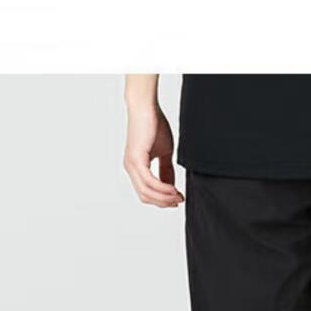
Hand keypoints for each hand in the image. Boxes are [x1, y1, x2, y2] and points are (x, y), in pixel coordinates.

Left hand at [123, 84, 182, 207]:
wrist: (146, 107)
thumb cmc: (153, 124)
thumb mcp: (164, 152)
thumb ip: (166, 170)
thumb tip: (170, 186)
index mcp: (135, 167)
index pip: (146, 192)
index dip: (161, 200)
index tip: (177, 199)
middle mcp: (130, 168)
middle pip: (145, 196)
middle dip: (163, 202)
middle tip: (179, 200)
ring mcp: (131, 165)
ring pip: (146, 192)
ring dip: (164, 197)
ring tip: (178, 196)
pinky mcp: (136, 160)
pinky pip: (149, 182)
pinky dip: (162, 188)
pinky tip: (173, 189)